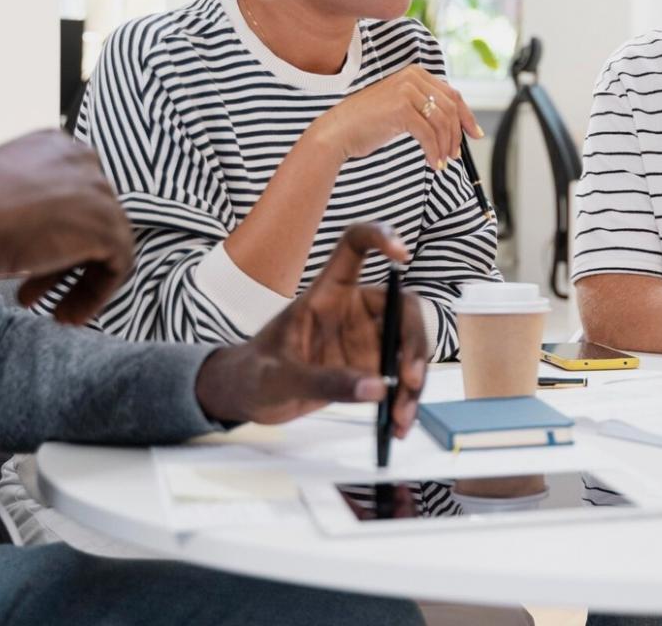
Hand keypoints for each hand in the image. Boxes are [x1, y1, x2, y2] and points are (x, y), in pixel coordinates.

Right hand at [0, 131, 132, 324]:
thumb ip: (30, 205)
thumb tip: (39, 233)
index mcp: (53, 146)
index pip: (73, 195)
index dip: (56, 235)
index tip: (32, 264)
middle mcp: (82, 160)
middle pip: (90, 218)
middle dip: (64, 261)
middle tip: (35, 292)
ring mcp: (98, 191)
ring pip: (105, 241)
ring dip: (79, 280)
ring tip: (56, 311)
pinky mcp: (106, 225)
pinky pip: (118, 263)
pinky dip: (97, 292)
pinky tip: (68, 313)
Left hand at [193, 223, 429, 428]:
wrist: (247, 399)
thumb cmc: (253, 374)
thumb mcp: (280, 378)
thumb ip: (325, 382)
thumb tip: (376, 388)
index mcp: (326, 294)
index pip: (355, 247)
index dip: (379, 237)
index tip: (401, 253)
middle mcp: (354, 311)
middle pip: (402, 307)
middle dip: (413, 342)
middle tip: (408, 379)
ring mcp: (366, 339)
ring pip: (409, 347)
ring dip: (413, 381)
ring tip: (402, 415)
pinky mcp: (371, 367)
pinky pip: (401, 379)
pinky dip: (405, 401)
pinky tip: (399, 424)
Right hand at [311, 64, 480, 170]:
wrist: (337, 131)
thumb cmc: (368, 124)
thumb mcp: (401, 108)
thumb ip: (425, 107)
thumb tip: (457, 124)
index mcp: (415, 74)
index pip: (452, 94)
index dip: (467, 116)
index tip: (475, 134)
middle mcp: (412, 77)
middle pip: (450, 109)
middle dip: (456, 135)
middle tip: (455, 155)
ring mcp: (406, 91)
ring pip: (442, 123)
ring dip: (446, 146)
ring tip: (442, 162)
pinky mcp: (400, 109)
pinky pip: (429, 135)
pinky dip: (434, 151)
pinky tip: (432, 162)